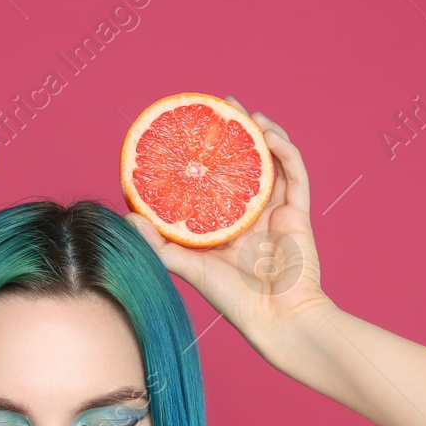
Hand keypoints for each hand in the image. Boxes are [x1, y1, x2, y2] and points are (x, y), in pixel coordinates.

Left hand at [123, 97, 327, 345]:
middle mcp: (250, 216)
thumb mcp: (189, 267)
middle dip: (233, 132)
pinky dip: (284, 151)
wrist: (277, 319)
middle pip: (242, 163)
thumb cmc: (234, 301)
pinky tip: (268, 134)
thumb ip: (160, 244)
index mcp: (225, 227)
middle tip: (218, 106)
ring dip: (261, 134)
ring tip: (244, 112)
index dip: (202, 156)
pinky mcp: (298, 214)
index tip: (186, 132)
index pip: (212, 182)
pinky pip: (294, 175)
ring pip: (271, 162)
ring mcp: (276, 213)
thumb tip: (127, 217)